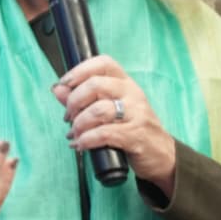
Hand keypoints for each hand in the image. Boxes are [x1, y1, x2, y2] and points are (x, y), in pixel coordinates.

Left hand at [52, 55, 175, 198]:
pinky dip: (87, 140)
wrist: (163, 156)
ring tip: (74, 134)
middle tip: (67, 116)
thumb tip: (57, 90)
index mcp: (125, 82)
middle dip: (74, 101)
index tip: (63, 83)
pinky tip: (81, 145)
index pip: (102, 63)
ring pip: (98, 110)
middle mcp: (133, 93)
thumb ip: (83, 99)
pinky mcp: (137, 136)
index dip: (79, 70)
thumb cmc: (133, 128)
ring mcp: (137, 114)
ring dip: (79, 124)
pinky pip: (105, 133)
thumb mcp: (111, 109)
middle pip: (95, 85)